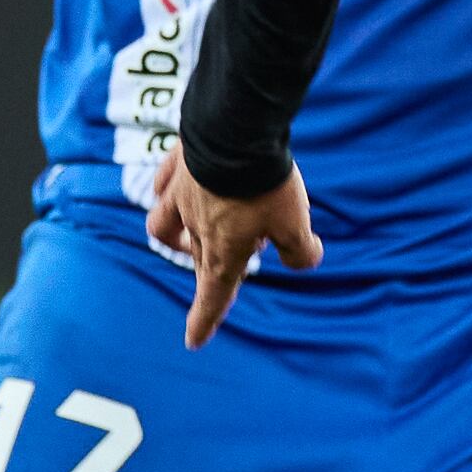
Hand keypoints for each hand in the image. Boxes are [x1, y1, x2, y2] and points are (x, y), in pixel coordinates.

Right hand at [148, 149, 319, 344]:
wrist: (234, 129)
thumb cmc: (265, 183)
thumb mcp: (295, 223)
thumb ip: (300, 250)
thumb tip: (306, 260)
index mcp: (223, 251)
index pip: (213, 295)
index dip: (205, 320)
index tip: (194, 342)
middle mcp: (195, 228)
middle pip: (196, 258)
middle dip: (210, 267)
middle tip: (243, 253)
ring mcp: (180, 195)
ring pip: (164, 224)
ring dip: (177, 235)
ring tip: (193, 230)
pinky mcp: (176, 165)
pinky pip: (164, 186)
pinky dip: (168, 192)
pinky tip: (175, 187)